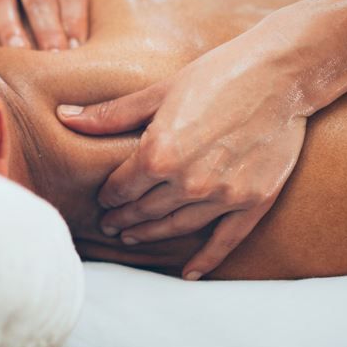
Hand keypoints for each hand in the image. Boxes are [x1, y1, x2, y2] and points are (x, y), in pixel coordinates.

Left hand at [56, 13, 306, 278]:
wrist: (281, 74)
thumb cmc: (218, 74)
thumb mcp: (161, 90)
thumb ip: (113, 114)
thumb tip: (66, 116)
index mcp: (160, 153)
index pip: (122, 186)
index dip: (109, 195)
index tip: (104, 199)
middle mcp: (188, 181)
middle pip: (145, 210)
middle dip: (124, 218)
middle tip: (111, 225)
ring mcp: (223, 195)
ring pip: (177, 227)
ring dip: (151, 235)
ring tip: (134, 237)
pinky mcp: (253, 201)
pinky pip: (225, 241)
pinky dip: (205, 260)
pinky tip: (189, 273)